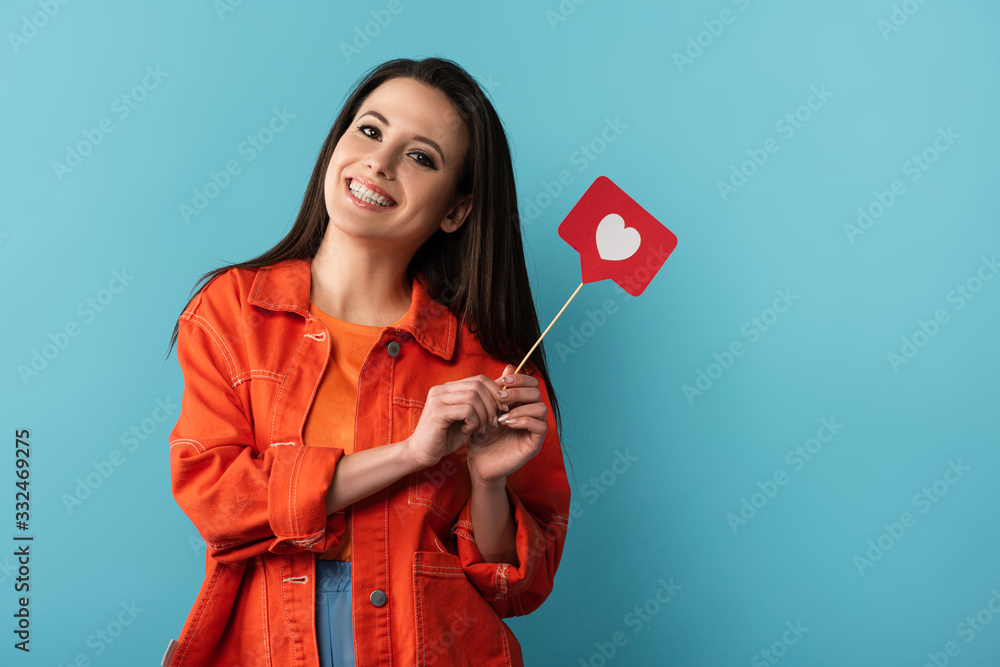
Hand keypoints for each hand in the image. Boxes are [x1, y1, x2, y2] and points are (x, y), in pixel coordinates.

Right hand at [406, 373, 505, 469]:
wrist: (422, 454)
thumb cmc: (445, 437)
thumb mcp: (467, 418)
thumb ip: (480, 405)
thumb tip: (504, 392)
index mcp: (448, 388)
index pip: (479, 379)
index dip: (496, 392)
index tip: (503, 409)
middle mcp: (441, 389)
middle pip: (478, 385)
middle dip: (492, 404)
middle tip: (494, 421)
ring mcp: (437, 399)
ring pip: (474, 397)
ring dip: (483, 415)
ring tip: (481, 429)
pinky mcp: (437, 412)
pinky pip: (467, 410)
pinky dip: (474, 421)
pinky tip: (469, 431)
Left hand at [466, 364, 547, 485]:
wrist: (478, 462)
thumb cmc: (481, 435)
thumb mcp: (486, 409)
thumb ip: (498, 389)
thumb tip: (509, 367)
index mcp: (521, 403)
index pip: (531, 383)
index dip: (520, 379)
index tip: (502, 381)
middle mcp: (531, 414)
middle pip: (537, 392)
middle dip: (518, 391)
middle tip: (500, 396)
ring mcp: (534, 429)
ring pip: (541, 408)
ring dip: (520, 407)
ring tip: (502, 414)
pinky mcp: (535, 443)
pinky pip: (540, 426)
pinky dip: (524, 421)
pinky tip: (508, 423)